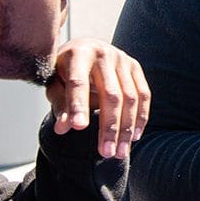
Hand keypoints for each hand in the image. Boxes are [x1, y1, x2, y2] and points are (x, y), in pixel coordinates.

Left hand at [45, 38, 150, 159]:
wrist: (85, 47)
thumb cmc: (65, 72)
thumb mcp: (55, 85)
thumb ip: (60, 105)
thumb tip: (63, 128)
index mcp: (78, 55)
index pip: (78, 83)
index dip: (78, 105)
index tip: (78, 128)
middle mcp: (103, 54)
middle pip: (110, 94)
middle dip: (109, 127)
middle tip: (106, 153)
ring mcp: (122, 59)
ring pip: (130, 98)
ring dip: (127, 128)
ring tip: (120, 152)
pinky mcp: (135, 66)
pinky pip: (143, 95)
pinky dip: (141, 117)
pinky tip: (134, 137)